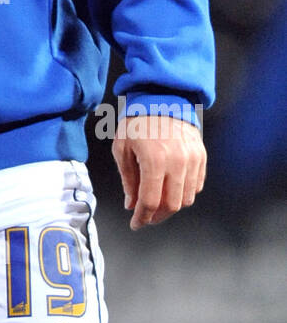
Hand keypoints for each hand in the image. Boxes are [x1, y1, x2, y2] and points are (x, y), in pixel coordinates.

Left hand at [111, 113, 206, 230]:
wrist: (161, 98)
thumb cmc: (137, 122)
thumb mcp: (122, 148)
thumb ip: (128, 180)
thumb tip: (132, 205)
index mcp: (154, 161)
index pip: (150, 202)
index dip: (142, 218)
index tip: (136, 224)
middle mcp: (177, 162)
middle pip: (171, 205)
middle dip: (157, 216)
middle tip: (146, 216)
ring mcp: (192, 159)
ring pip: (187, 198)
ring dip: (171, 206)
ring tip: (158, 202)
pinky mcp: (201, 156)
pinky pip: (197, 185)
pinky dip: (184, 192)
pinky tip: (171, 188)